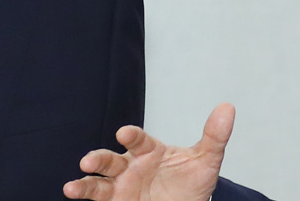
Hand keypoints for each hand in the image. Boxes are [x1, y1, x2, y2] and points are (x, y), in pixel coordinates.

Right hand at [63, 103, 235, 200]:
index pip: (140, 140)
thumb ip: (214, 136)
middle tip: (89, 160)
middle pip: (111, 159)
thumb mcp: (206, 161)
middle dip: (99, 159)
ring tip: (71, 187)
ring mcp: (121, 185)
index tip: (124, 133)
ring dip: (85, 182)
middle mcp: (131, 165)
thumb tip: (228, 107)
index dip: (132, 136)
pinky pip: (97, 197)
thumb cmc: (191, 182)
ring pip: (98, 180)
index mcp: (150, 150)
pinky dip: (83, 194)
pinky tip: (72, 192)